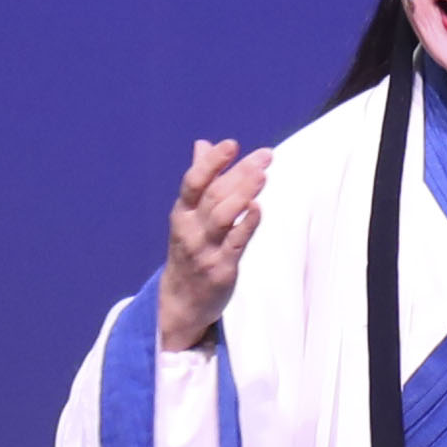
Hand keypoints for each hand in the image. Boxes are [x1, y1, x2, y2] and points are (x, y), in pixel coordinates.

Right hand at [161, 139, 271, 349]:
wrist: (180, 302)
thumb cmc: (190, 249)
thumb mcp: (188, 215)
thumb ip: (201, 179)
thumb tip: (203, 144)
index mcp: (182, 212)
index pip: (194, 182)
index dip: (211, 162)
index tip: (231, 144)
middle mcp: (190, 229)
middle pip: (214, 195)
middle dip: (240, 173)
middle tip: (266, 155)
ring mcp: (205, 249)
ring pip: (223, 217)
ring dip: (243, 194)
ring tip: (263, 175)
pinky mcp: (221, 268)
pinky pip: (235, 244)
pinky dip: (246, 224)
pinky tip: (258, 208)